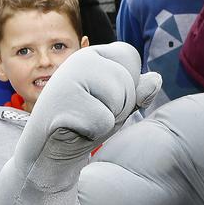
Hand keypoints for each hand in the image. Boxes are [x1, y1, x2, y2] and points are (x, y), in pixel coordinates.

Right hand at [18, 43, 161, 168]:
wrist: (47, 150)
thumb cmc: (84, 123)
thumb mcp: (116, 105)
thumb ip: (137, 92)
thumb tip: (156, 79)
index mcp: (92, 54)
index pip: (130, 56)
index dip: (127, 84)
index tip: (104, 96)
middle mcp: (80, 59)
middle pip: (128, 82)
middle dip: (119, 106)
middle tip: (92, 112)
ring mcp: (70, 78)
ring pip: (119, 100)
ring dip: (107, 119)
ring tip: (84, 119)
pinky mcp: (64, 102)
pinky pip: (103, 121)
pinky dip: (94, 132)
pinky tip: (74, 129)